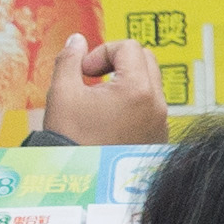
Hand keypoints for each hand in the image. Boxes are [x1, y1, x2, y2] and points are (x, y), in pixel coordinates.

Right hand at [44, 35, 171, 143]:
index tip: (83, 72)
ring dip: (125, 81)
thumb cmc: (70, 140)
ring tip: (98, 99)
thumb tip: (77, 40)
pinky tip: (108, 117)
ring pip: (150, 83)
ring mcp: (161, 123)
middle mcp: (158, 105)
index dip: (101, 52)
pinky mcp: (158, 137)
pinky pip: (151, 106)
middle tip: (91, 78)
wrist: (79, 183)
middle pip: (145, 59)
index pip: (129, 47)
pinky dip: (133, 102)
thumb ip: (69, 59)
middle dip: (117, 62)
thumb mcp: (62, 93)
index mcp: (138, 90)